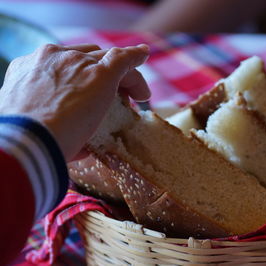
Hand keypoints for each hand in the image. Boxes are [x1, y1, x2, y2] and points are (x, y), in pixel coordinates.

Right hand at [0, 43, 149, 160]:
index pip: (63, 64)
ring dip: (125, 77)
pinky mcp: (101, 74)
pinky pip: (123, 58)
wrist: (28, 141)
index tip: (90, 93)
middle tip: (117, 100)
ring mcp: (79, 64)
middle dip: (102, 75)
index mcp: (31, 68)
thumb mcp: (32, 123)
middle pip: (88, 59)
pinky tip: (144, 55)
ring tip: (138, 96)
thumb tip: (83, 145)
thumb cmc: (27, 141)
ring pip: (109, 60)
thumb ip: (55, 123)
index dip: (81, 76)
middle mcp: (55, 58)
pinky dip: (136, 56)